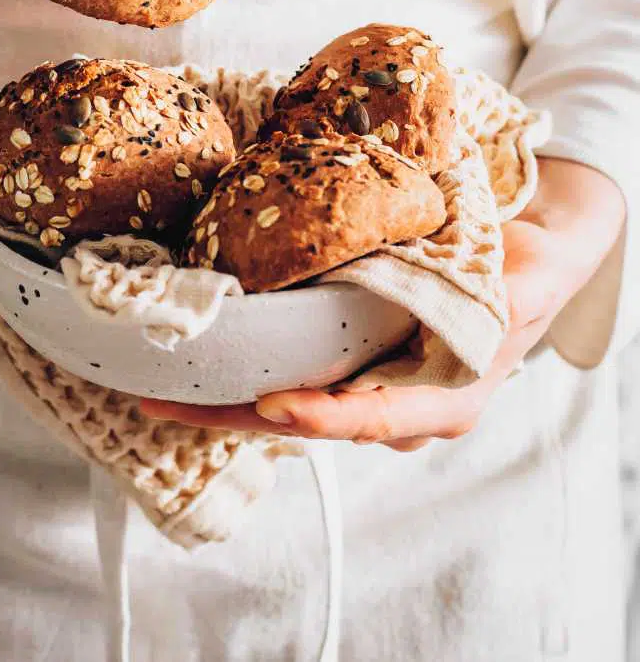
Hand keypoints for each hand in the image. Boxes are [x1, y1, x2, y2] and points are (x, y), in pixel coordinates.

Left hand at [141, 158, 624, 447]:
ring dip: (222, 396)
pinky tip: (196, 349)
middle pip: (303, 420)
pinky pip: (288, 369)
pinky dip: (242, 363)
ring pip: (284, 399)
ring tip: (155, 384)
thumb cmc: (525, 276)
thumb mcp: (528, 286)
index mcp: (440, 399)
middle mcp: (392, 403)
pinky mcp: (343, 355)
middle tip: (162, 403)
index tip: (270, 405)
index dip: (322, 417)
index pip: (371, 418)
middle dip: (230, 416)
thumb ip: (512, 301)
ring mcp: (363, 382)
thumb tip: (498, 300)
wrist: (521, 263)